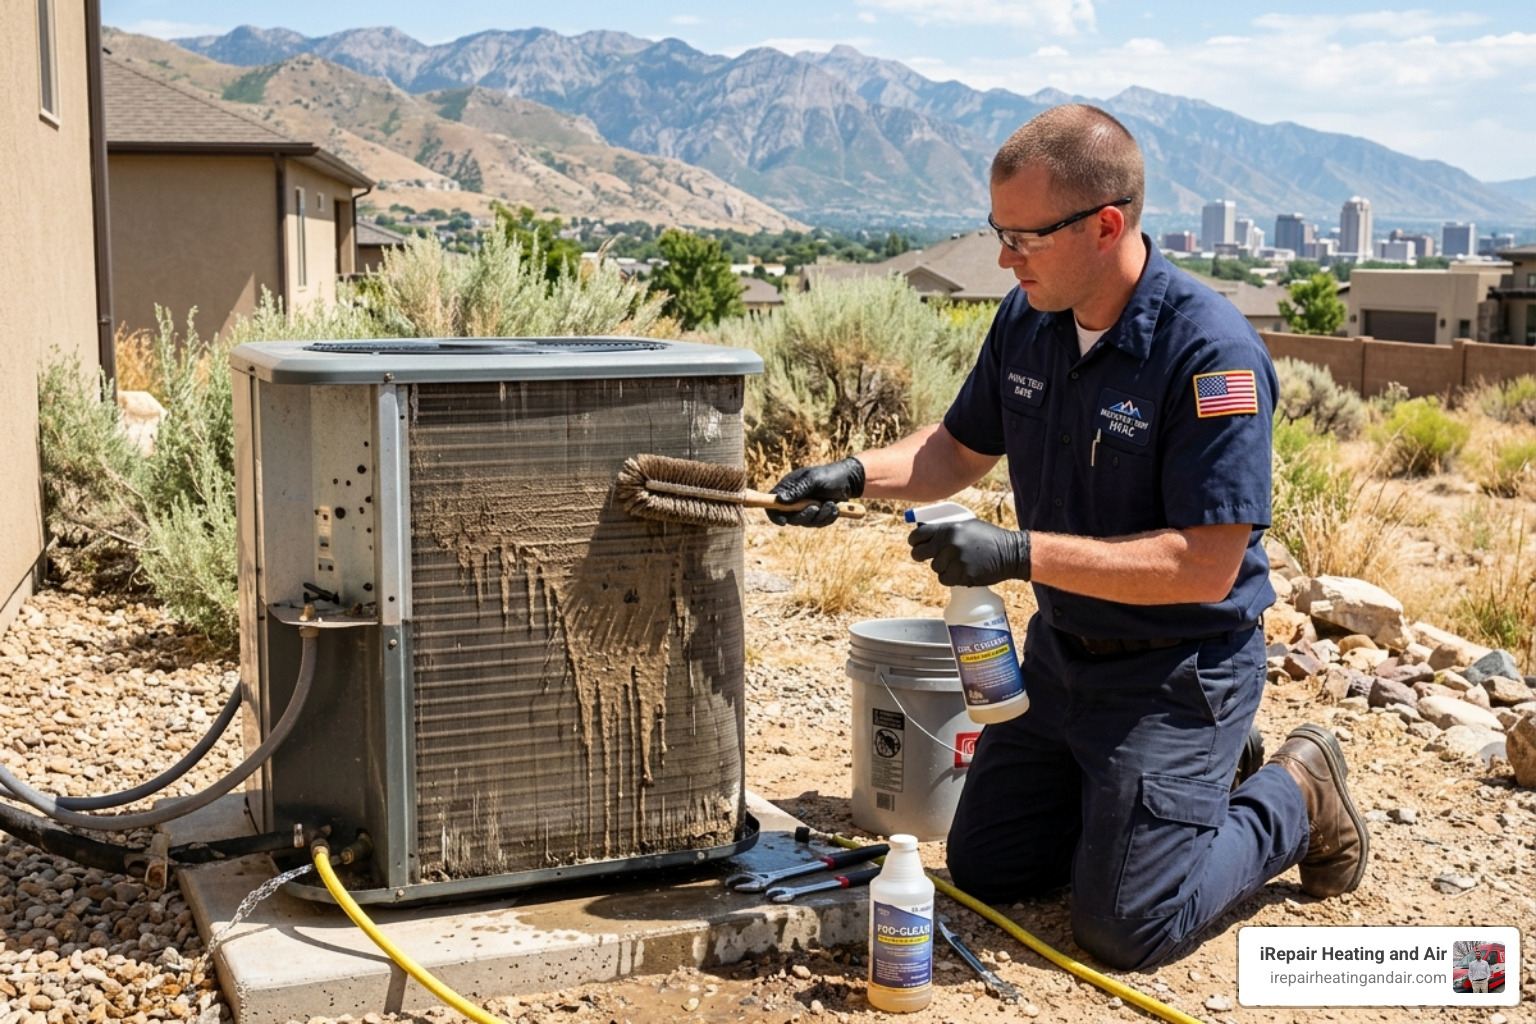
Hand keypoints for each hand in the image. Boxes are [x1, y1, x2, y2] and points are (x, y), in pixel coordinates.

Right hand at [767, 457, 864, 526]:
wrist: (849, 480)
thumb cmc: (830, 475)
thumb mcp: (814, 479)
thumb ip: (798, 489)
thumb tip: (780, 499)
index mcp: (788, 488)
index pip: (772, 503)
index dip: (773, 514)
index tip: (783, 521)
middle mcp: (794, 500)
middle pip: (789, 518)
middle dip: (804, 516)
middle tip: (816, 508)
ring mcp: (804, 508)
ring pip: (805, 523)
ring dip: (820, 516)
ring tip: (831, 504)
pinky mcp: (816, 516)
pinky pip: (818, 524)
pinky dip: (827, 518)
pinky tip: (835, 508)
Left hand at [908, 519, 1030, 585]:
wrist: (1010, 553)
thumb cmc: (988, 537)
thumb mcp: (967, 525)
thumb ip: (946, 529)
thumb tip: (925, 534)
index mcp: (948, 528)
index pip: (917, 535)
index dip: (914, 541)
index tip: (915, 544)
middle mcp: (949, 544)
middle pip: (919, 554)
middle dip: (921, 556)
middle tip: (929, 557)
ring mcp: (955, 561)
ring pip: (934, 568)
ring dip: (943, 567)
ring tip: (959, 561)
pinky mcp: (961, 575)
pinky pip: (945, 579)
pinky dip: (951, 577)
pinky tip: (963, 570)